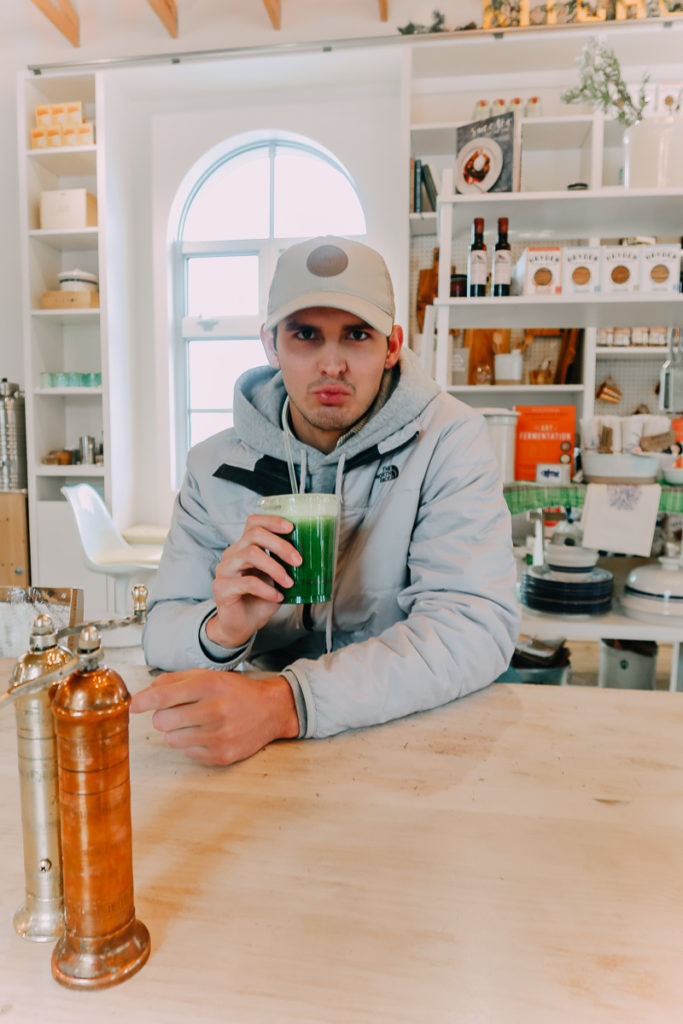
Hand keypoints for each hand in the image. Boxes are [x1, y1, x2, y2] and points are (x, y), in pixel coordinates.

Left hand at [130, 669, 298, 765]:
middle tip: (179, 711)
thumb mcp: (208, 676)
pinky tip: (207, 734)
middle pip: (162, 721)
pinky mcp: (221, 755)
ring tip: (195, 723)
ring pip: (172, 739)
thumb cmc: (235, 691)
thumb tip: (147, 691)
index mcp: (209, 686)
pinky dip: (191, 744)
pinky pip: (187, 753)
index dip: (142, 701)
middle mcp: (214, 710)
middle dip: (164, 716)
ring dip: (177, 731)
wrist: (270, 710)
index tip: (132, 706)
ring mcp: (218, 735)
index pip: (164, 696)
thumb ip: (176, 680)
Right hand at [206, 513, 300, 648]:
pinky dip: (267, 589)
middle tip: (299, 560)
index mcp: (244, 547)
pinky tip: (277, 597)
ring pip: (250, 554)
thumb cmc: (260, 600)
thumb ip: (285, 564)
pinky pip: (247, 582)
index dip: (272, 521)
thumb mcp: (276, 578)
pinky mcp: (222, 588)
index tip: (292, 528)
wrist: (242, 626)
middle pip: (254, 534)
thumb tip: (311, 554)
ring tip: (289, 582)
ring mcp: (224, 570)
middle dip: (280, 545)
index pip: (253, 522)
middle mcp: (232, 554)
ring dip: (275, 568)